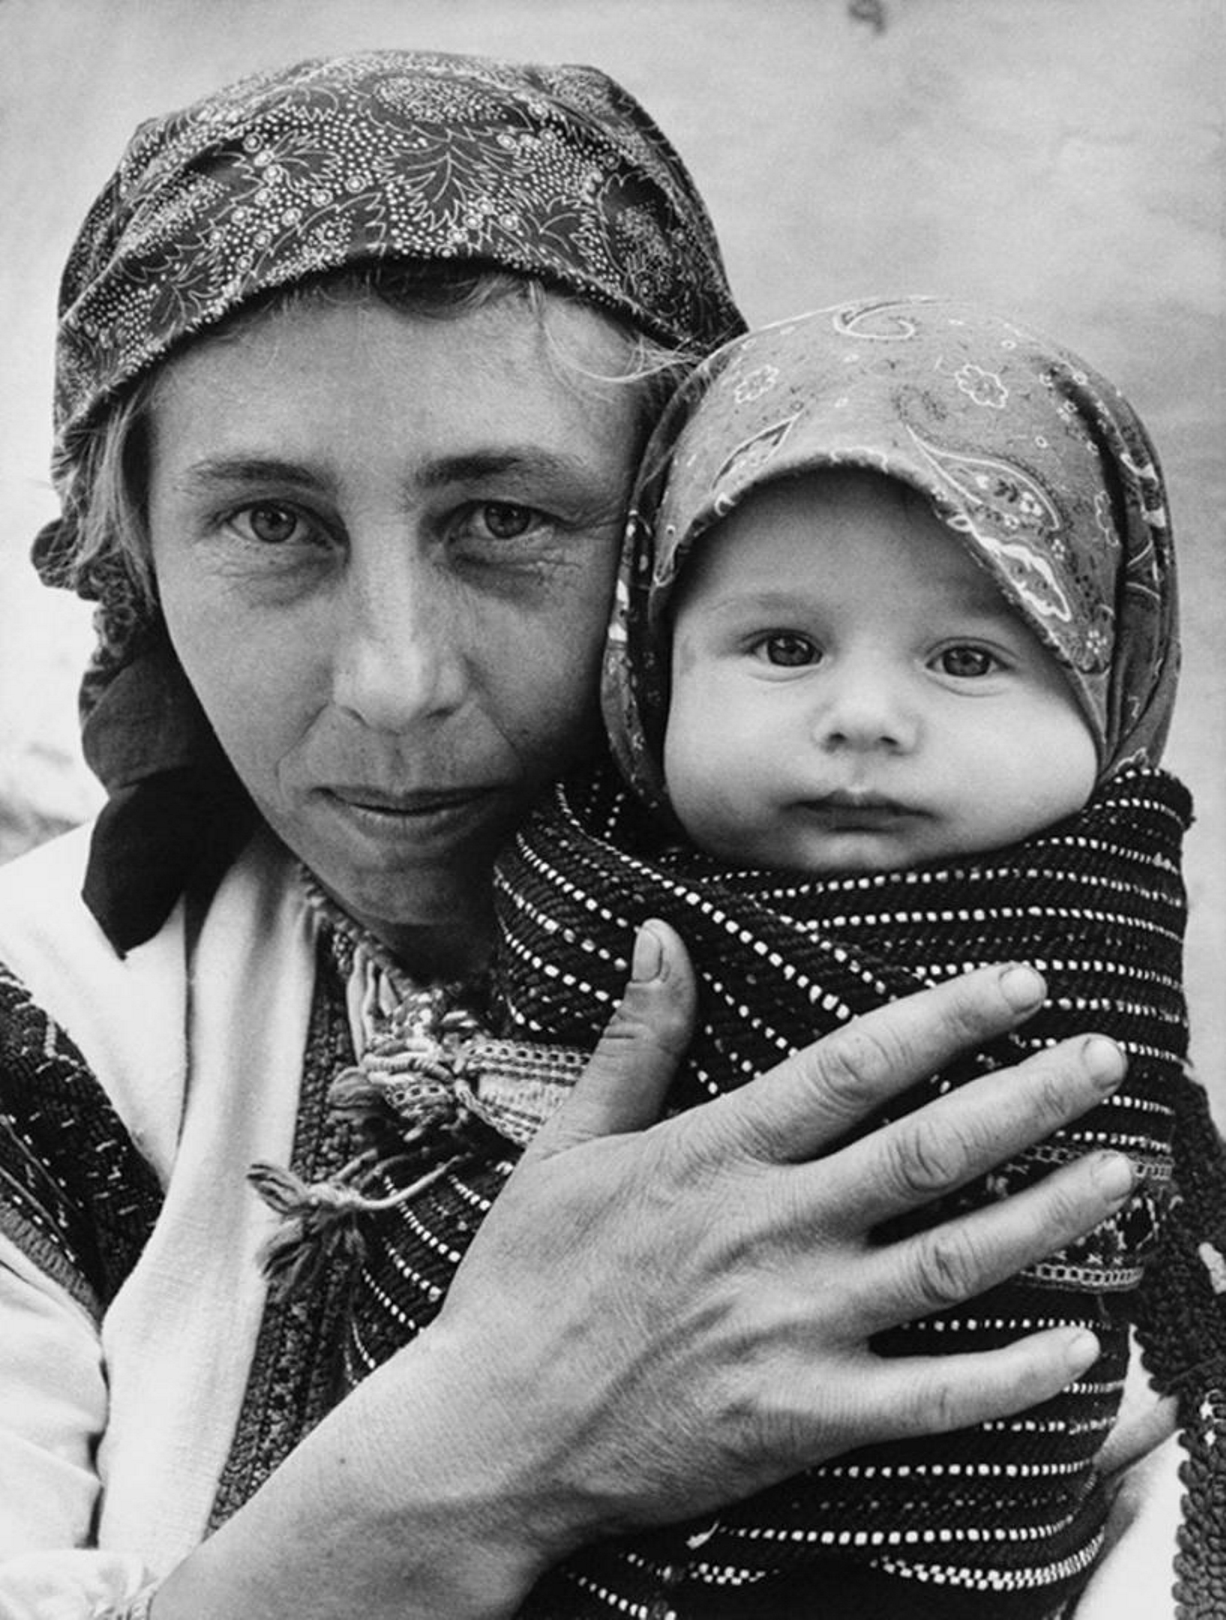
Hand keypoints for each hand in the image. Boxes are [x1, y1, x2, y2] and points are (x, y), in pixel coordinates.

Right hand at [156, 921, 1133, 1619]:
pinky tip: (1079, 1347)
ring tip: (1119, 1174)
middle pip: (928, 1153)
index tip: (1021, 986)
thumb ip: (634, 1042)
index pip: (855, 1068)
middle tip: (1106, 1060)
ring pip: (950, 1263)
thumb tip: (662, 936)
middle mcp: (770, 1232)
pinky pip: (931, 1399)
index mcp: (716, 1156)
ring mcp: (794, 1328)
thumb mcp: (568, 1145)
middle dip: (1029, 1098)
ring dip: (1046, 1216)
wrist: (494, 1433)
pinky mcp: (803, 1418)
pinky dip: (1011, 1377)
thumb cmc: (525, 1282)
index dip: (947, 1019)